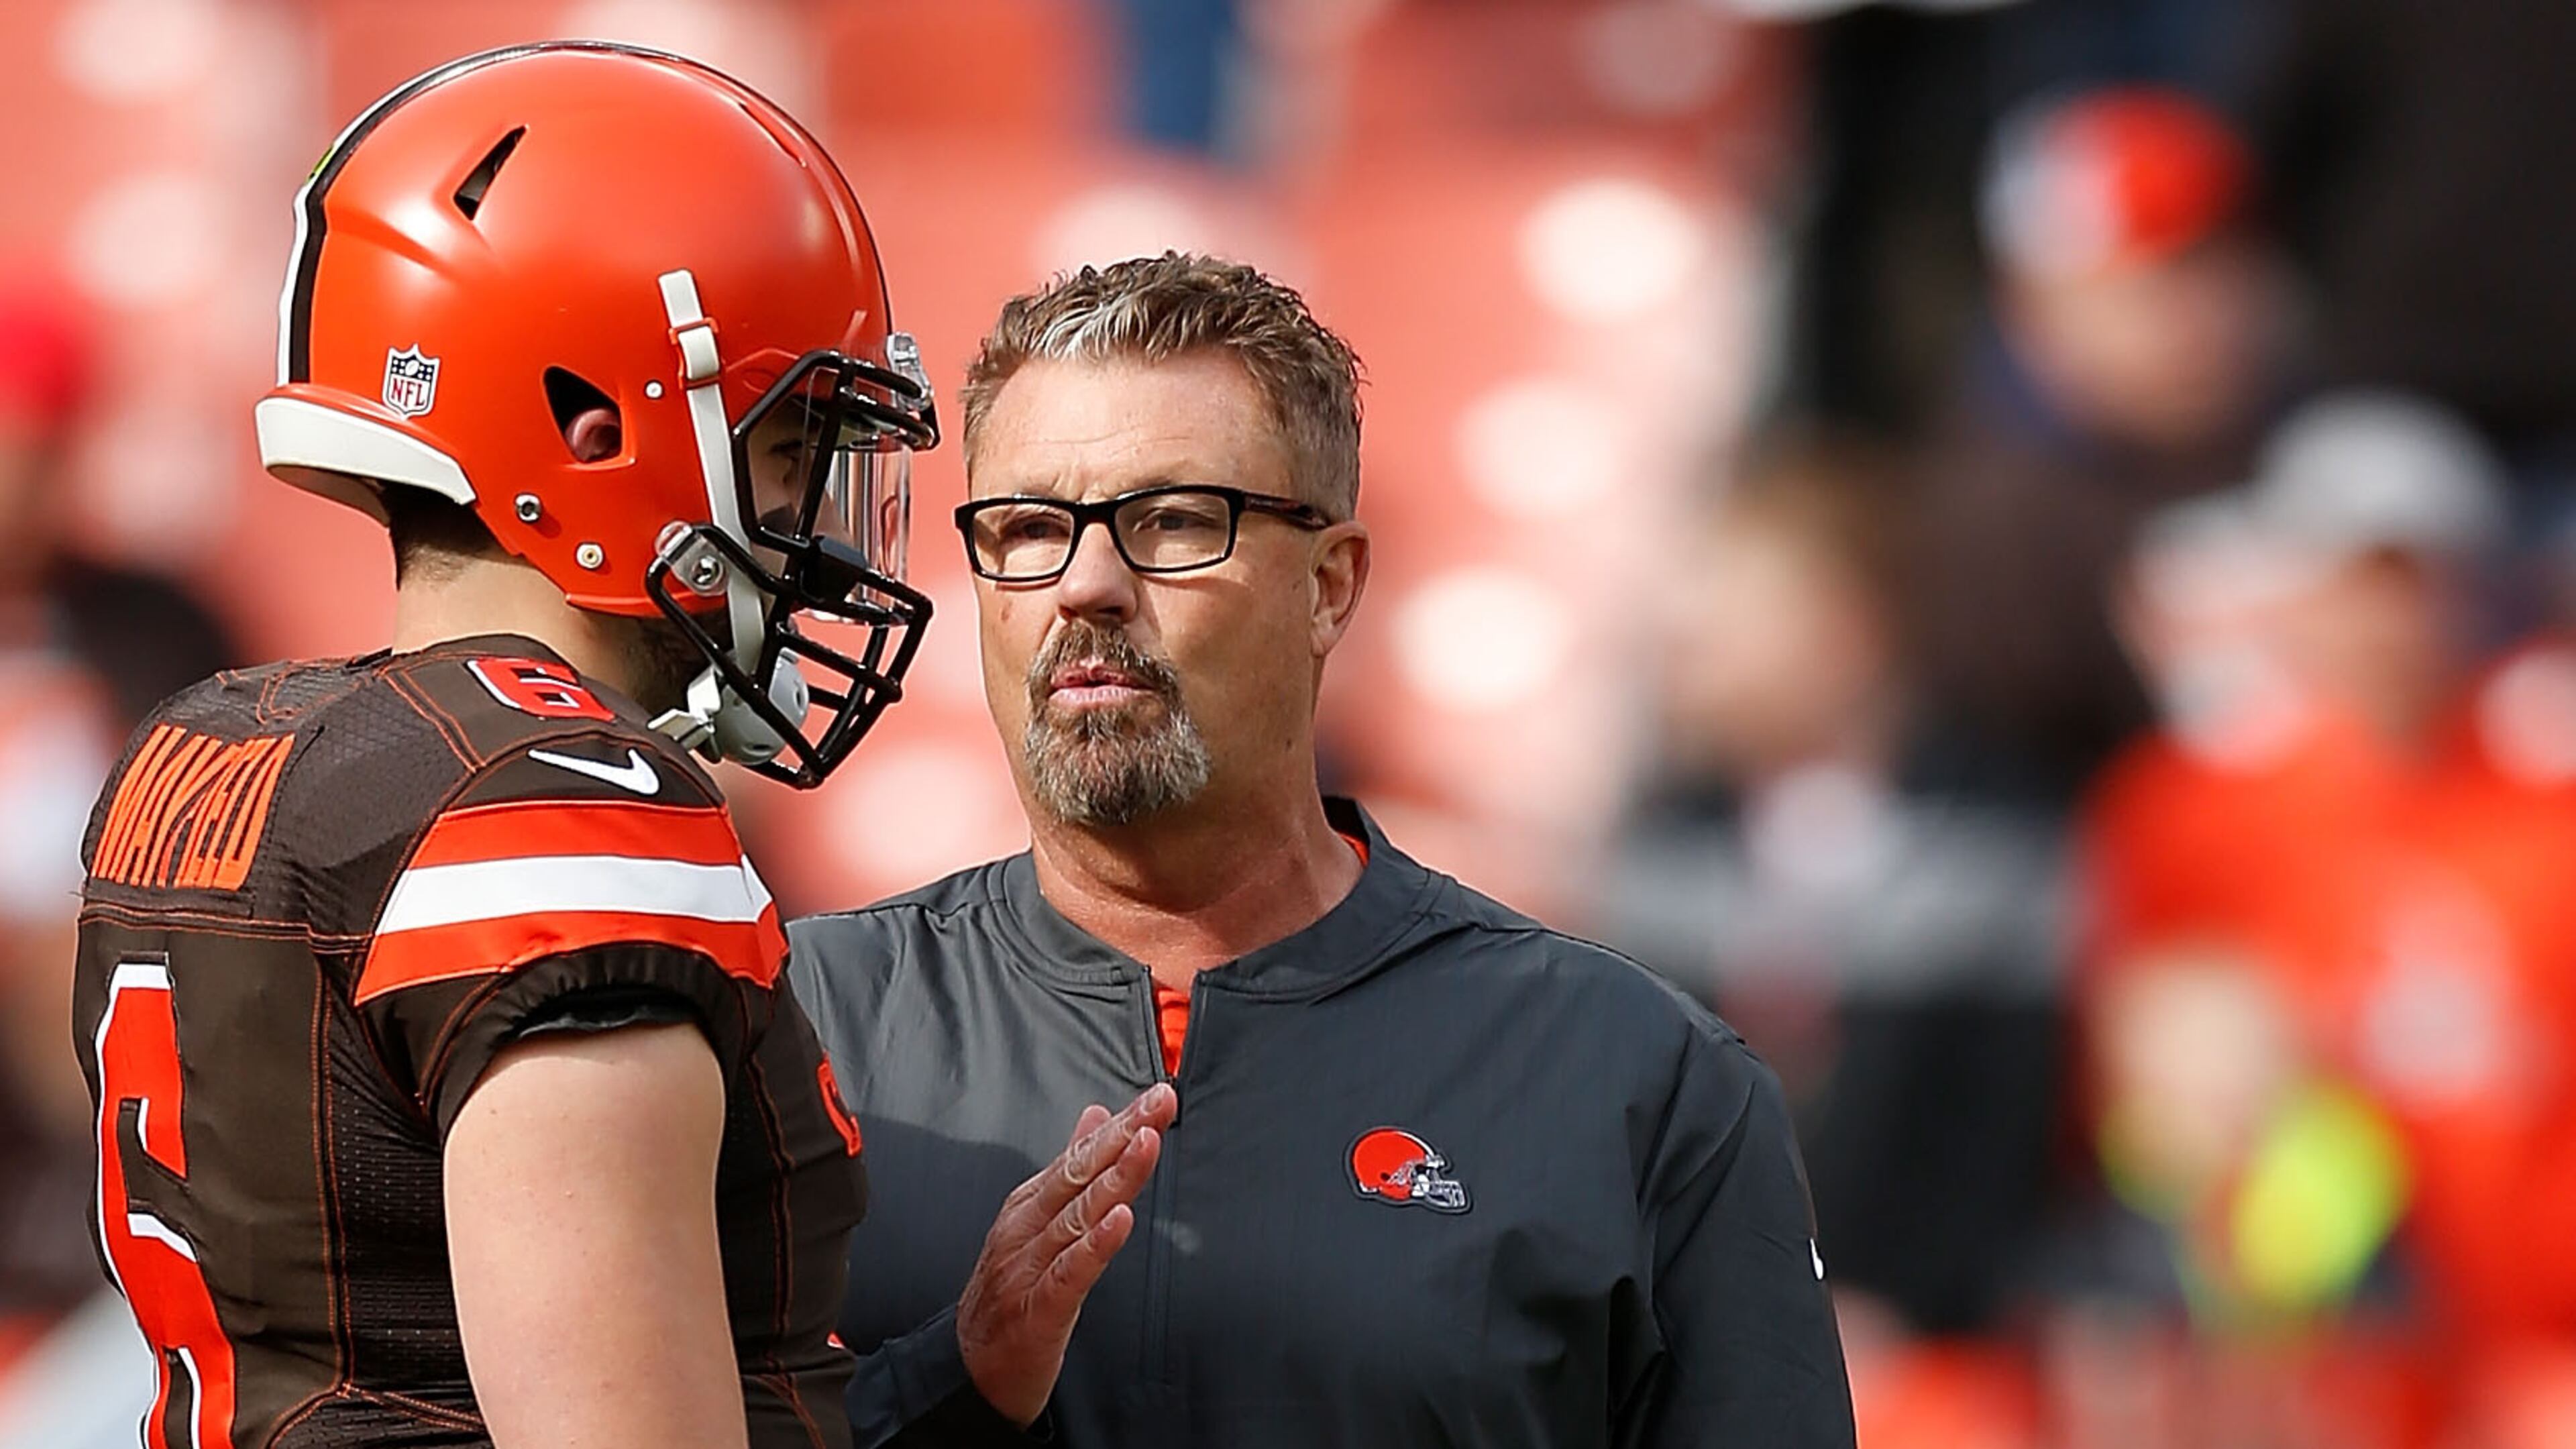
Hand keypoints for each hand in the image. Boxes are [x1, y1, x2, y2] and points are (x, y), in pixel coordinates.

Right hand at [956, 1083, 1176, 1427]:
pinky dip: (1095, 1245)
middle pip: (1078, 1174)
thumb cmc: (1009, 1295)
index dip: (1120, 1124)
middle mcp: (1024, 1229)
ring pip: (1076, 1216)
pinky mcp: (1038, 1310)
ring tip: (1146, 1144)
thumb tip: (1098, 1117)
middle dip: (1122, 1135)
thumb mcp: (1038, 1224)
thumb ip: (1070, 1170)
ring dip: (1114, 1178)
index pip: (1079, 1155)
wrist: (969, 1373)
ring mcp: (1027, 1268)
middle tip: (1159, 1102)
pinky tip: (1120, 1221)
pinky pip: (1069, 1273)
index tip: (1157, 1095)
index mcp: (1028, 1206)